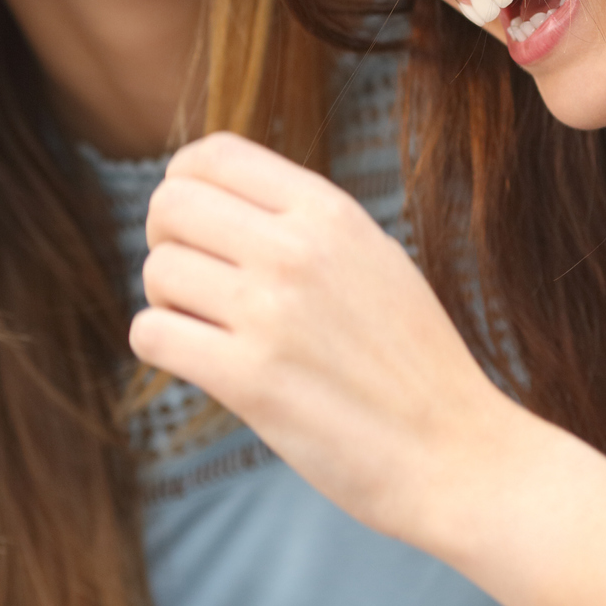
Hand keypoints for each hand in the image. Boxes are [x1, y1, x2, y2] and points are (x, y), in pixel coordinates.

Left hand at [129, 131, 512, 544]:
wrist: (454, 450)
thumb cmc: (410, 359)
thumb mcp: (371, 257)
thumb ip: (302, 221)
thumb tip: (215, 195)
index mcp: (329, 211)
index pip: (212, 155)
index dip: (183, 184)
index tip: (193, 224)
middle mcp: (297, 249)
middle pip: (170, 205)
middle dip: (165, 240)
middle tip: (194, 281)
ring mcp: (271, 313)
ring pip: (157, 271)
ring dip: (167, 302)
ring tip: (208, 328)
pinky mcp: (249, 380)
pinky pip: (152, 335)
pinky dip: (162, 348)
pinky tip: (200, 362)